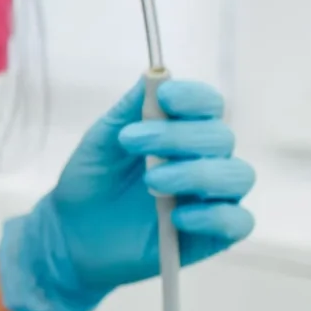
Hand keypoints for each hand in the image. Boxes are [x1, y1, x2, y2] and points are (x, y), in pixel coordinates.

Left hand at [0, 77, 258, 310]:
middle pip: (221, 137)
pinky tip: (176, 218)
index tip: (165, 97)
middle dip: (179, 137)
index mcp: (182, 131)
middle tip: (135, 143)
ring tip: (152, 183)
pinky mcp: (212, 234)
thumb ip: (128, 110)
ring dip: (196, 174)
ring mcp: (211, 197)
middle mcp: (205, 159)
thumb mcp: (101, 141)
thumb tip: (153, 76)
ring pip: (237, 175)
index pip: (208, 105)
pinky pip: (238, 221)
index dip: (194, 97)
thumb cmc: (92, 182)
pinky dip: (212, 216)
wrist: (72, 234)